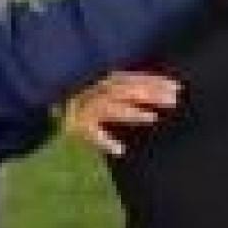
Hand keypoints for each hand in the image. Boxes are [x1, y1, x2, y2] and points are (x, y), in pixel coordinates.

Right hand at [62, 71, 180, 155]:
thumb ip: (125, 89)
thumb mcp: (102, 91)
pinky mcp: (75, 127)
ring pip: (110, 108)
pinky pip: (91, 134)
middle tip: (173, 101)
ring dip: (131, 113)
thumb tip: (160, 92)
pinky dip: (104, 141)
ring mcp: (83, 109)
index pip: (133, 78)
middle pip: (125, 90)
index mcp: (103, 80)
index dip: (155, 81)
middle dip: (150, 94)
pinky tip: (120, 150)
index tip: (177, 87)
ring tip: (152, 118)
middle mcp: (93, 91)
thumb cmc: (81, 104)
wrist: (50, 112)